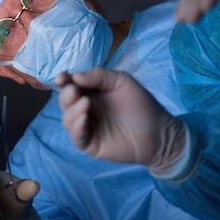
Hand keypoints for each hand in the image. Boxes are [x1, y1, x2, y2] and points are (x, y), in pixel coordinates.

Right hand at [57, 68, 185, 172]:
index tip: (62, 77)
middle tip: (74, 91)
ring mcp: (87, 126)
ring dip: (71, 110)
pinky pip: (77, 136)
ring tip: (85, 104)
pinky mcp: (90, 144)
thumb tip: (75, 76)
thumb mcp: (122, 81)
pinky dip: (76, 127)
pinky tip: (84, 118)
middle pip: (66, 101)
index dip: (64, 80)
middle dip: (66, 95)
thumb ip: (99, 75)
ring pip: (67, 119)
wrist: (157, 131)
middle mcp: (86, 108)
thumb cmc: (141, 104)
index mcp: (92, 91)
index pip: (72, 84)